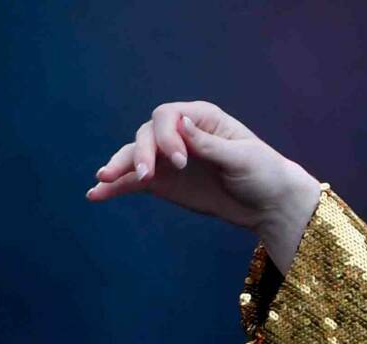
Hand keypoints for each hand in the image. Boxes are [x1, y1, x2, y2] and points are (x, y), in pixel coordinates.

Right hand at [84, 101, 320, 265]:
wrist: (269, 204)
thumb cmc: (264, 173)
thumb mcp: (242, 158)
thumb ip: (209, 144)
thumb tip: (182, 123)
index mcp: (201, 118)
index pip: (168, 117)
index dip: (167, 136)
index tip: (180, 161)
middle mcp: (179, 134)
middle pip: (147, 134)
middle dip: (142, 153)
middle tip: (147, 176)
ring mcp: (168, 158)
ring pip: (135, 155)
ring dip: (120, 166)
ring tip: (103, 179)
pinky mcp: (163, 182)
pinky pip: (133, 181)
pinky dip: (115, 187)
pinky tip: (96, 194)